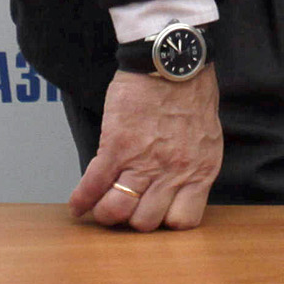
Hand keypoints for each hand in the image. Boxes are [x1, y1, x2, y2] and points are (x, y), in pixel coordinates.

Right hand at [70, 65, 220, 230]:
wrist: (172, 61)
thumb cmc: (193, 92)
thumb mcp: (207, 137)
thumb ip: (194, 166)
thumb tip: (178, 187)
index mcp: (200, 171)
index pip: (183, 221)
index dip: (166, 222)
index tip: (156, 213)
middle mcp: (172, 172)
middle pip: (145, 222)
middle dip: (133, 219)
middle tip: (126, 207)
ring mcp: (142, 162)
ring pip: (117, 210)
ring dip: (106, 213)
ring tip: (101, 207)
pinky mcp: (116, 146)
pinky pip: (94, 184)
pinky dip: (81, 199)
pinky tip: (76, 205)